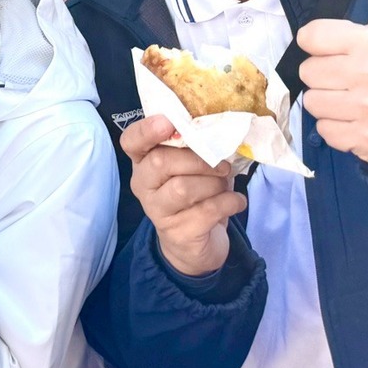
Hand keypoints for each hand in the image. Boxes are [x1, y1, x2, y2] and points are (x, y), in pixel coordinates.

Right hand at [122, 114, 245, 277]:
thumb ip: (194, 148)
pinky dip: (230, 202)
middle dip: (199, 160)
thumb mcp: (190, 168)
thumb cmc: (195, 194)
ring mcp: (157, 211)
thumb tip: (217, 132)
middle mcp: (143, 185)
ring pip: (183, 188)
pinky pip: (206, 211)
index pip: (131, 141)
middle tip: (222, 166)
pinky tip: (236, 201)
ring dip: (215, 184)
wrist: (194, 245)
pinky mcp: (178, 233)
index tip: (168, 122)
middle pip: (161, 162)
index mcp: (143, 162)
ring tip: (226, 186)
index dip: (146, 130)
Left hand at [297, 0, 367, 175]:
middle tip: (353, 80)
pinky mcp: (365, 139)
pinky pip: (324, 131)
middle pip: (307, 71)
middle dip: (325, 76)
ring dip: (329, 104)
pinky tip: (359, 122)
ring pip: (312, 101)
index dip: (321, 44)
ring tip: (356, 101)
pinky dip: (337, 130)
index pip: (309, 36)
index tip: (343, 51)